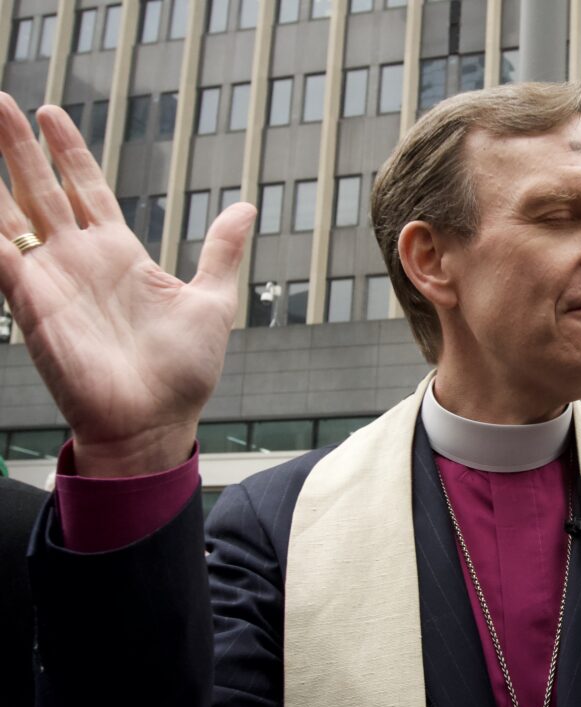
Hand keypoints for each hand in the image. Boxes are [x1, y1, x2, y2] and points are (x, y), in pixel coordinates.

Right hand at [0, 96, 255, 475]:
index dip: (68, 153)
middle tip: (0, 100)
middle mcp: (80, 262)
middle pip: (42, 190)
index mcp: (121, 255)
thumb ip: (221, 251)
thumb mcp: (212, 300)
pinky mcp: (32, 307)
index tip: (50, 112)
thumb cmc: (184, 372)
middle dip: (19, 146)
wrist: (157, 424)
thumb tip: (247, 206)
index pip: (87, 190)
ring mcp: (52, 282)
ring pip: (12, 214)